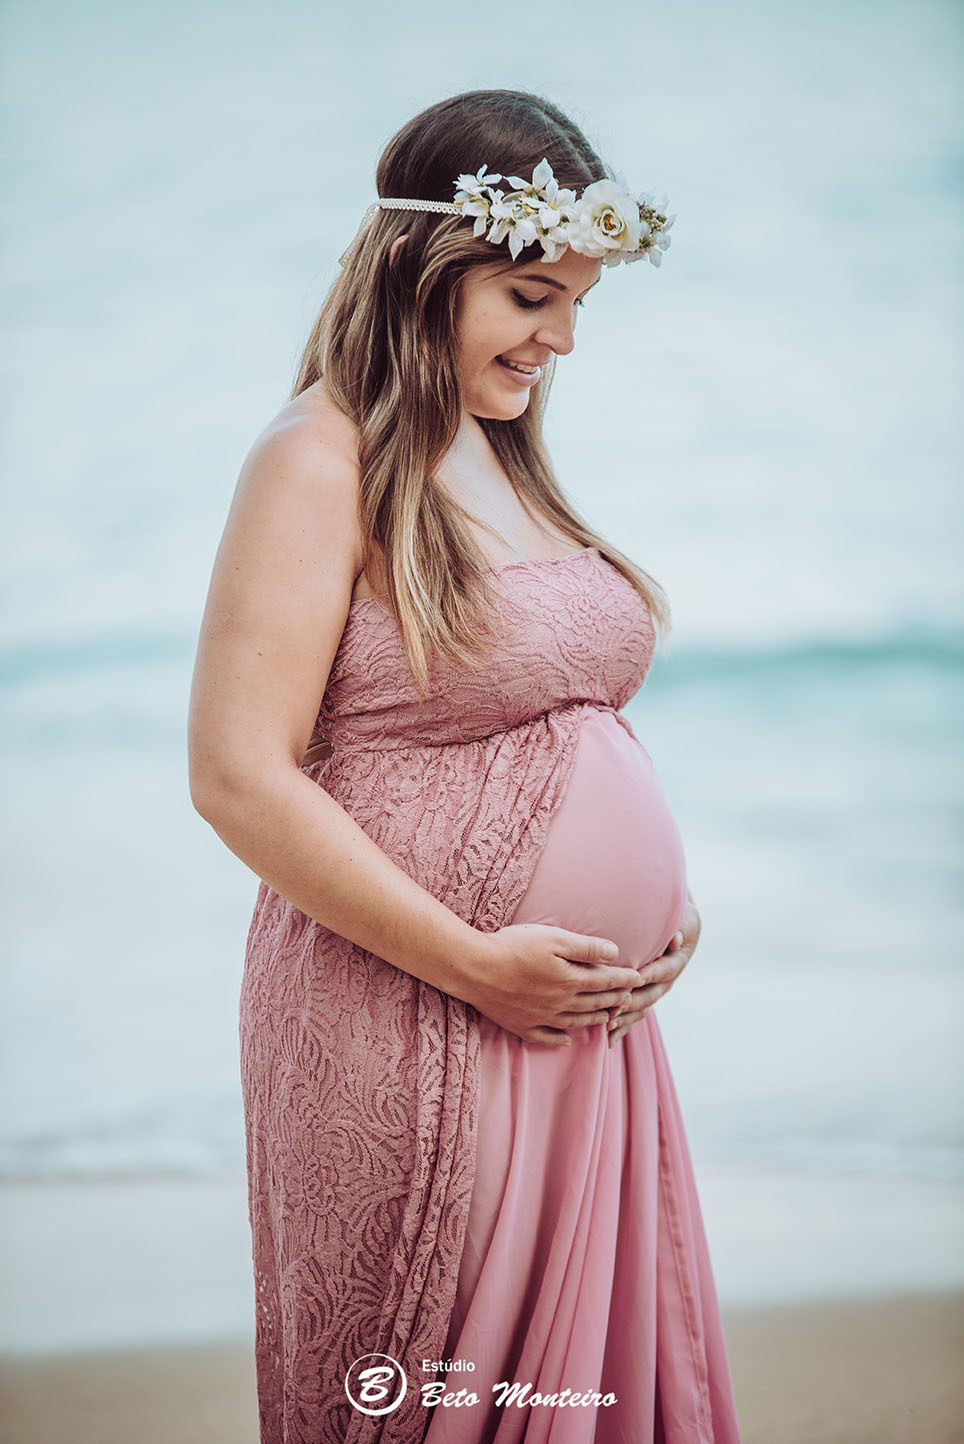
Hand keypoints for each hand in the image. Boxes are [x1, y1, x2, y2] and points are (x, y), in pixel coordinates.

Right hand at [462, 923, 643, 1047]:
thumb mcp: (553, 938)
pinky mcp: (520, 1025)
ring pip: (575, 1022)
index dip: (624, 979)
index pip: (605, 981)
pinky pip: (545, 1037)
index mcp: (570, 980)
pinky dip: (559, 1040)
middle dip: (615, 1000)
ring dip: (594, 1020)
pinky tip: (566, 1041)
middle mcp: (559, 1003)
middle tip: (629, 999)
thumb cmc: (513, 946)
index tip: (639, 977)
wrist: (474, 969)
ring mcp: (540, 1017)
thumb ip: (586, 947)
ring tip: (607, 1018)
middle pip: (594, 1003)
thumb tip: (615, 953)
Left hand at [607, 891, 701, 1047]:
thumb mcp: (685, 919)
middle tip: (613, 1010)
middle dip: (631, 1003)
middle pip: (650, 995)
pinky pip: (635, 1014)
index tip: (634, 978)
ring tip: (608, 1028)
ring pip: (641, 1008)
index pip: (663, 970)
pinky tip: (609, 1039)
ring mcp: (656, 990)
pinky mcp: (645, 996)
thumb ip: (681, 928)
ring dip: (625, 1019)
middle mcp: (667, 980)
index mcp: (676, 961)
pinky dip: (623, 1026)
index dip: (650, 974)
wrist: (676, 924)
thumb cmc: (678, 917)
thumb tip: (676, 940)